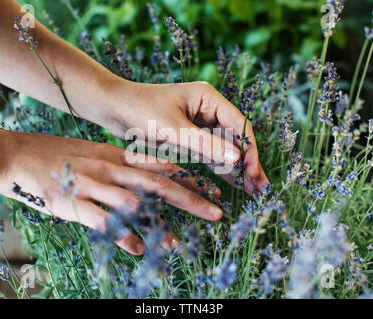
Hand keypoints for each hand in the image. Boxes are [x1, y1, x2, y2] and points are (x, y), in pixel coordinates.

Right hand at [0, 131, 222, 254]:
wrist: (18, 155)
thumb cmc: (60, 155)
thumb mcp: (96, 152)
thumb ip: (122, 164)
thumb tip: (150, 174)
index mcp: (117, 156)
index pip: (161, 166)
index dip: (190, 178)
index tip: (214, 188)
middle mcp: (109, 168)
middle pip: (157, 184)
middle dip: (190, 199)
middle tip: (216, 213)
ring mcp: (91, 185)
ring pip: (133, 204)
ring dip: (157, 225)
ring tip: (176, 244)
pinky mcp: (71, 203)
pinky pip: (102, 222)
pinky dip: (121, 236)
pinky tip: (136, 249)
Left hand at [98, 80, 269, 193]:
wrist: (111, 107)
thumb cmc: (139, 109)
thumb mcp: (173, 129)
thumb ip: (205, 144)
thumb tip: (238, 158)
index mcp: (208, 98)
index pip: (239, 125)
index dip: (249, 150)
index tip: (253, 173)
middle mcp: (208, 109)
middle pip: (236, 138)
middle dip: (248, 162)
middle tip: (260, 188)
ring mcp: (199, 123)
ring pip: (224, 148)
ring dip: (236, 168)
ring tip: (251, 190)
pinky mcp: (188, 135)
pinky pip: (209, 153)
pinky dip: (219, 167)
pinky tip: (231, 183)